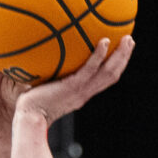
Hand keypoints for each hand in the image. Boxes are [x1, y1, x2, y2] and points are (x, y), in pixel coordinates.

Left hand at [12, 36, 134, 130]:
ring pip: (107, 73)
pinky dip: (99, 55)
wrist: (28, 119)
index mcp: (81, 94)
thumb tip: (41, 56)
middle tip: (130, 41)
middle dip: (123, 58)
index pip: (103, 80)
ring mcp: (80, 91)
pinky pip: (90, 69)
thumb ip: (47, 75)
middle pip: (112, 75)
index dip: (114, 66)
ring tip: (127, 39)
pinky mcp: (72, 87)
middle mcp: (84, 93)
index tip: (120, 51)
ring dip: (119, 56)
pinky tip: (104, 40)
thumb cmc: (30, 104)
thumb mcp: (43, 88)